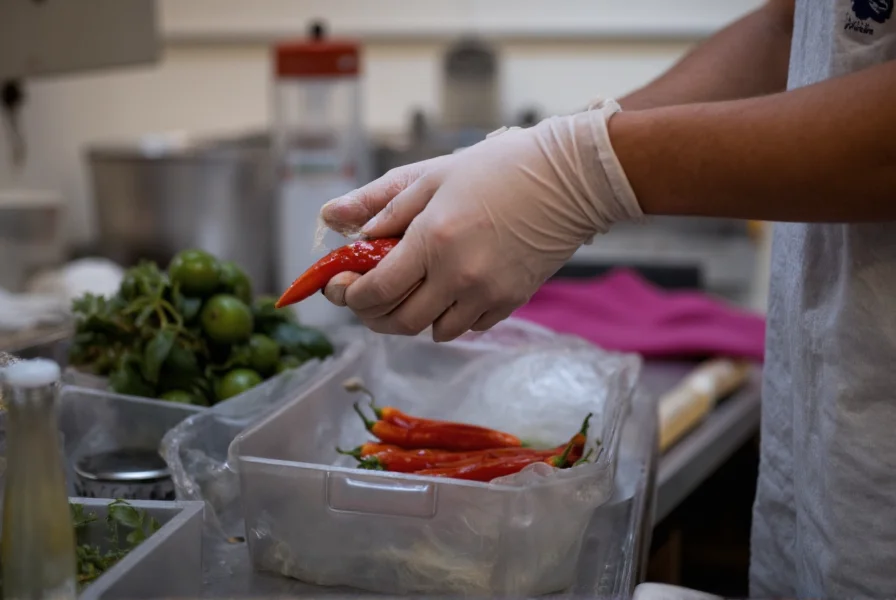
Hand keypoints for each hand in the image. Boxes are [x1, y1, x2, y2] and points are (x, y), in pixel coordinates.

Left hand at [322, 99, 642, 340]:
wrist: (567, 180)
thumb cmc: (497, 168)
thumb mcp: (432, 176)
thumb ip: (380, 203)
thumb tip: (332, 219)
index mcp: (432, 239)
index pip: (376, 290)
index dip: (350, 296)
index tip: (340, 288)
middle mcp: (457, 275)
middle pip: (401, 321)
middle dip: (374, 316)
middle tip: (367, 299)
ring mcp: (487, 293)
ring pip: (435, 331)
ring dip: (414, 318)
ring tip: (411, 292)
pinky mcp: (512, 301)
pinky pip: (470, 326)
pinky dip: (452, 316)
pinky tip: (450, 291)